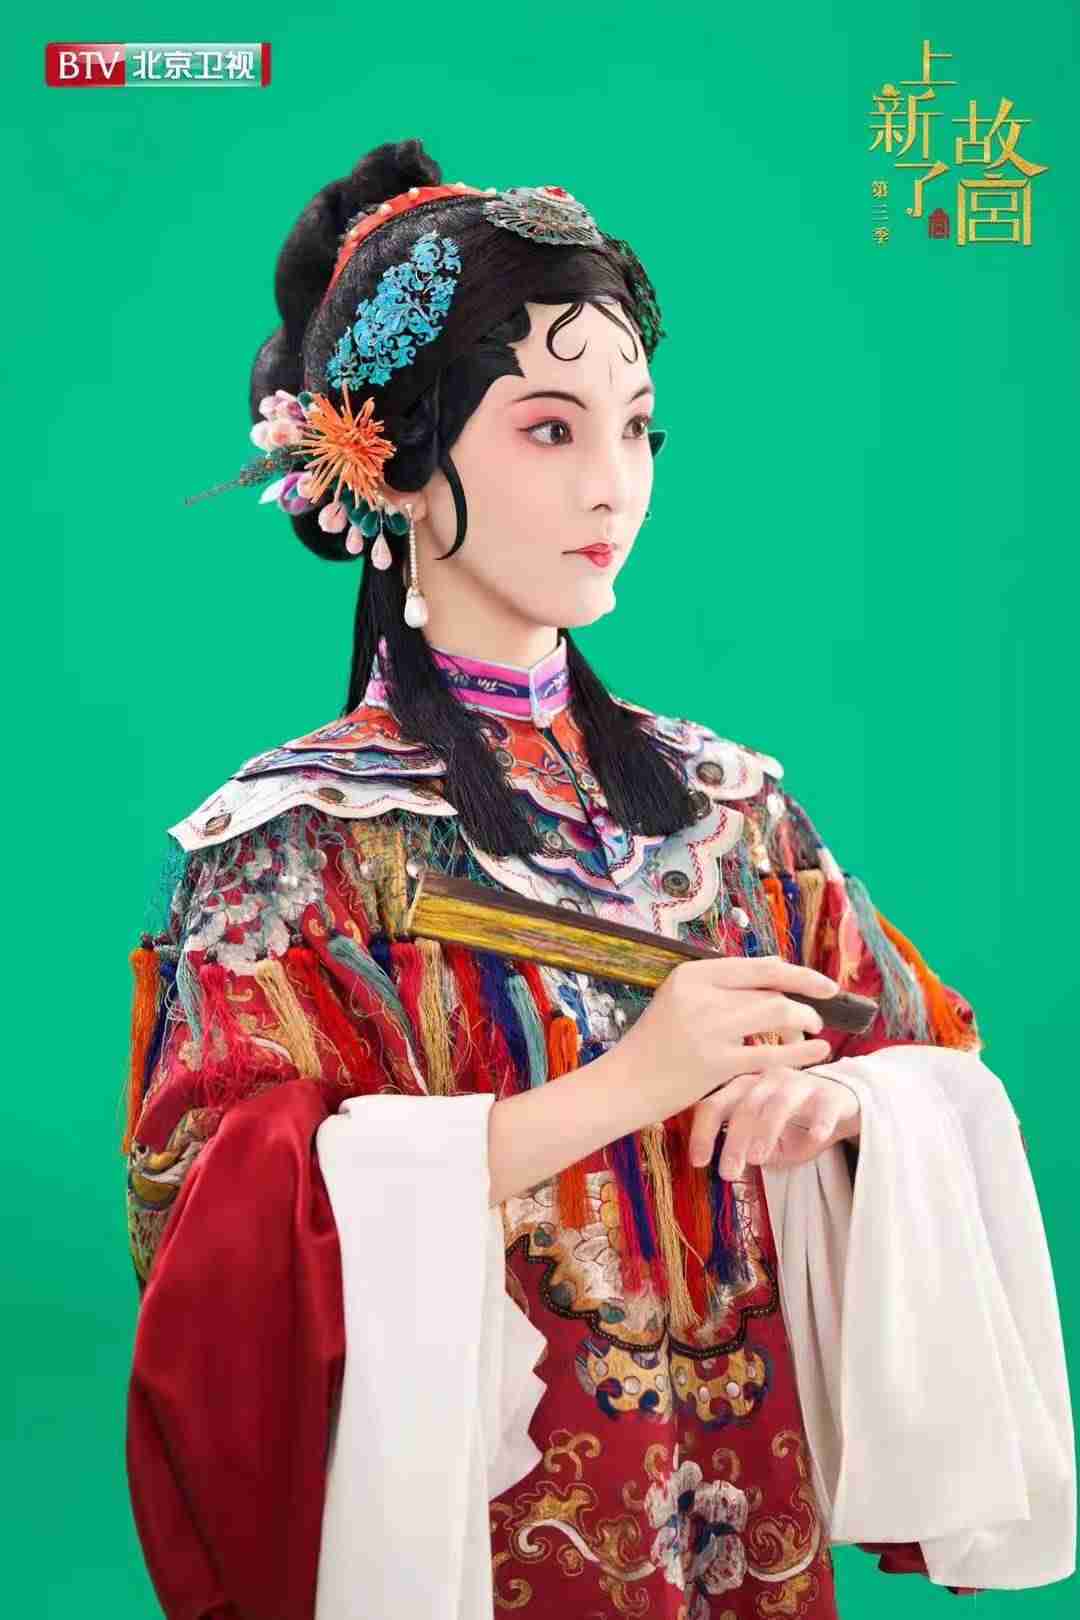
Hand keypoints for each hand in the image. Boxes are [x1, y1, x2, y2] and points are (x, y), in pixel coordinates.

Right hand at [605, 953, 839, 1130]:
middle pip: (771, 992)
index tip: (823, 984)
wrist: (623, 1083)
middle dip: (804, 1003)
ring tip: (813, 1032)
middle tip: (818, 1015)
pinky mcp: (717, 1064)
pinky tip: (818, 1051)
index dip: (798, 974)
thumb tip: (778, 967)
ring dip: (804, 1022)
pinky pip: (773, 1054)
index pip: (758, 967)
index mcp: (691, 975)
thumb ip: (724, 985)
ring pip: (777, 1015)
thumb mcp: (680, 1001)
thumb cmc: (654, 1043)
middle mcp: (701, 996)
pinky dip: (802, 1052)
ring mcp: (709, 1030)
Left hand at [688, 1048, 860, 1176]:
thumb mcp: (765, 1136)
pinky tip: (815, 1138)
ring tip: (758, 1159)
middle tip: (728, 1173)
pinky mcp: (830, 1093)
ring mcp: (799, 1083)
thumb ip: (746, 1146)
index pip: (715, 1105)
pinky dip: (819, 1121)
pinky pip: (824, 1106)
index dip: (703, 1133)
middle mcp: (768, 1080)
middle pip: (745, 1106)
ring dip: (766, 1131)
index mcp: (744, 1088)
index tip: (698, 1163)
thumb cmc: (795, 1120)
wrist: (842, 1103)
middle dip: (734, 1141)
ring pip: (778, 1103)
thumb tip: (729, 1166)